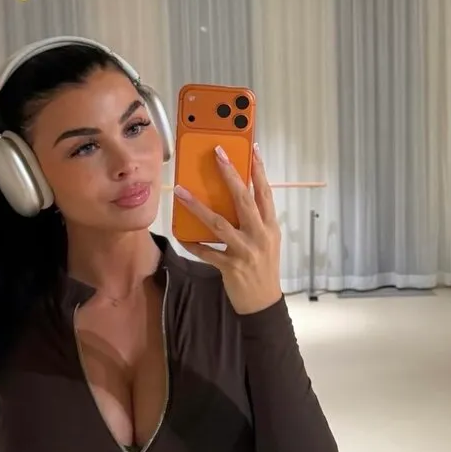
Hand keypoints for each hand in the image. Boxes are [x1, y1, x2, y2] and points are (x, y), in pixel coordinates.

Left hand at [174, 143, 282, 314]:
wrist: (263, 302)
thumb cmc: (263, 268)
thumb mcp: (266, 241)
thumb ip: (255, 220)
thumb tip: (235, 197)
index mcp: (270, 227)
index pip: (265, 193)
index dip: (259, 170)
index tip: (253, 149)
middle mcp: (259, 236)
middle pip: (244, 200)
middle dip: (230, 175)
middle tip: (218, 154)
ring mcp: (244, 251)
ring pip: (219, 223)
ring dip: (198, 206)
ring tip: (181, 191)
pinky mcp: (230, 266)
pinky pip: (207, 252)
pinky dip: (193, 243)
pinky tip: (181, 234)